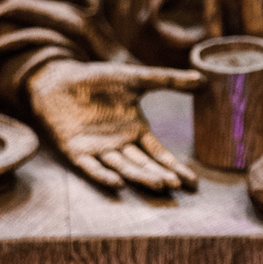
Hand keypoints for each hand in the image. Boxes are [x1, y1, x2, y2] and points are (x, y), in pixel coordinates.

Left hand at [27, 59, 202, 191]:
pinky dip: (105, 175)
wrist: (59, 79)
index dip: (174, 166)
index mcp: (135, 130)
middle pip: (143, 164)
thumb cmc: (96, 80)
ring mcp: (98, 149)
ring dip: (140, 177)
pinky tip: (118, 183)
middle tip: (177, 185)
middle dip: (160, 175)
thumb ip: (168, 80)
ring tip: (159, 185)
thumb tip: (204, 79)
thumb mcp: (135, 78)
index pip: (159, 154)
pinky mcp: (76, 151)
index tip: (193, 181)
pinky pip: (92, 167)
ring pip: (123, 167)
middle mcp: (119, 144)